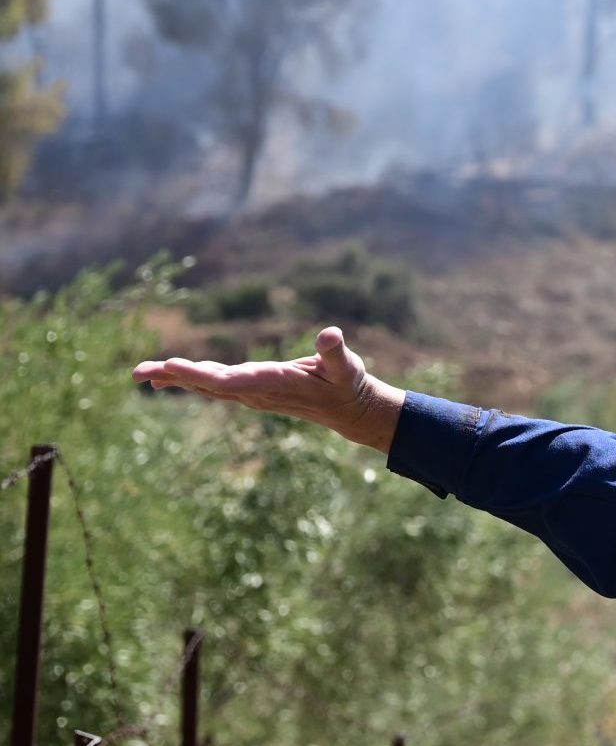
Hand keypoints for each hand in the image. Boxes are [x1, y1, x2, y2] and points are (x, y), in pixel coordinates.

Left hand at [131, 327, 408, 452]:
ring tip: (140, 373)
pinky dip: (186, 379)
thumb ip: (335, 352)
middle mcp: (255, 392)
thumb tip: (330, 335)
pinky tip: (165, 377)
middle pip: (206, 384)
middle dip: (173, 376)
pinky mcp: (248, 391)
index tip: (171, 365)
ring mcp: (249, 394)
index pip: (230, 380)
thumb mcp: (346, 367)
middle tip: (139, 372)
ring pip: (204, 385)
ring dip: (172, 378)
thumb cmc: (347, 384)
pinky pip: (210, 386)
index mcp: (272, 384)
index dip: (198, 374)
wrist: (345, 410)